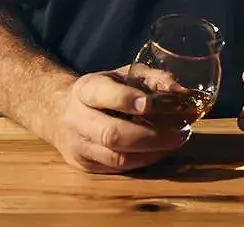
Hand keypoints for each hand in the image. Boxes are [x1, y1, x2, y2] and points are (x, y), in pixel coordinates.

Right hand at [44, 70, 187, 173]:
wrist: (59, 112)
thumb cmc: (103, 90)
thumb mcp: (123, 74)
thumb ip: (154, 78)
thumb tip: (184, 92)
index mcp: (86, 89)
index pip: (102, 95)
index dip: (126, 99)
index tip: (151, 103)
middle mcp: (77, 119)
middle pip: (111, 134)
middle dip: (151, 136)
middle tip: (180, 133)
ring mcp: (79, 145)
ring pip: (116, 157)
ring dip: (152, 152)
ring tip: (175, 142)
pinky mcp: (85, 165)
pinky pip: (117, 169)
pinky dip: (143, 161)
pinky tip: (159, 151)